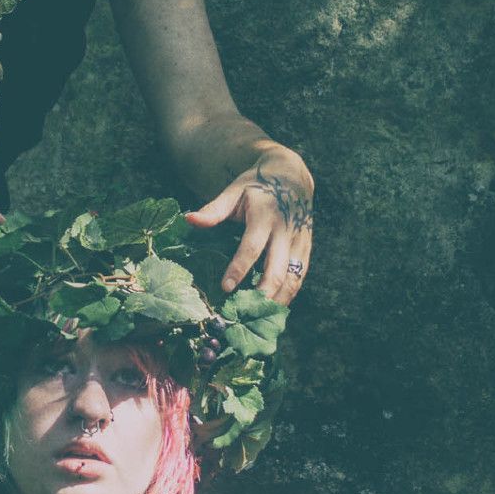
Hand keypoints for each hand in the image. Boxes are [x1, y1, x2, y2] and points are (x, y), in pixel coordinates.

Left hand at [184, 150, 314, 303]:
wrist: (291, 176)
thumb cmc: (255, 187)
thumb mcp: (234, 192)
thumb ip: (214, 210)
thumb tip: (188, 219)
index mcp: (264, 216)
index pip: (251, 247)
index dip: (238, 269)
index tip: (225, 288)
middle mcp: (285, 230)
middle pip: (276, 269)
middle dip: (261, 293)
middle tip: (244, 312)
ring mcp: (299, 241)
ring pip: (292, 277)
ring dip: (277, 299)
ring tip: (259, 316)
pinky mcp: (306, 248)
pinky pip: (299, 276)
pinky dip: (288, 294)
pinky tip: (274, 307)